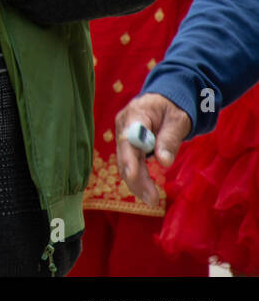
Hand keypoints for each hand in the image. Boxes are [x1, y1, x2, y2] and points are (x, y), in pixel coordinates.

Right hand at [114, 92, 191, 206]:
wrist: (166, 100)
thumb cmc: (173, 108)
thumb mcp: (178, 120)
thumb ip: (170, 139)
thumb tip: (164, 162)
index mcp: (135, 115)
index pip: (129, 138)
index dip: (129, 158)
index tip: (133, 175)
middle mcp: (124, 126)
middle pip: (125, 155)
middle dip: (136, 178)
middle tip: (152, 199)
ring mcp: (124, 136)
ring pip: (126, 163)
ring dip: (136, 183)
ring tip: (151, 200)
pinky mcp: (128, 145)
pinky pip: (130, 163)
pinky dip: (138, 178)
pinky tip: (146, 192)